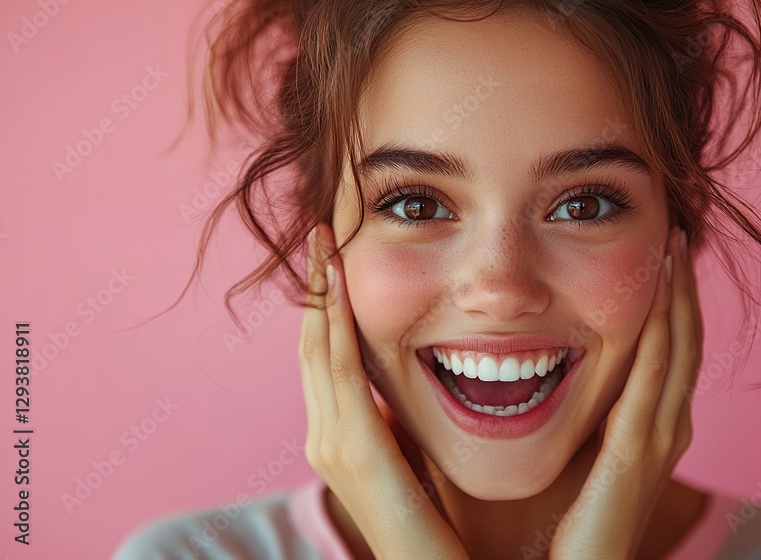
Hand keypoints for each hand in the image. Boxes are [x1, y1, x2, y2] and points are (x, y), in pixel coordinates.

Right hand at [298, 222, 468, 559]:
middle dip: (316, 286)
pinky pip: (339, 370)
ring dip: (320, 292)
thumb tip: (410, 386)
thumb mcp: (414, 458)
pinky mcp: (353, 449)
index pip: (327, 355)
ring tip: (323, 240)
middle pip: (312, 343)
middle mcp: (325, 435)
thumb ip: (402, 423)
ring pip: (316, 348)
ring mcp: (331, 442)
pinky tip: (336, 285)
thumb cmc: (435, 523)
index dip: (327, 304)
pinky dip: (333, 324)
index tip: (335, 254)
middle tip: (320, 230)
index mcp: (342, 435)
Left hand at [549, 226, 703, 559]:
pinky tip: (658, 293)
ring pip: (680, 351)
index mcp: (648, 428)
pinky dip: (663, 331)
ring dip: (678, 297)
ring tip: (673, 246)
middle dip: (681, 288)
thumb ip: (569, 416)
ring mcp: (657, 440)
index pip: (668, 351)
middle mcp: (664, 428)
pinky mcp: (636, 453)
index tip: (658, 255)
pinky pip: (657, 378)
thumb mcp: (570, 454)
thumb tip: (520, 369)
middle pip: (685, 342)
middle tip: (675, 233)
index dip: (669, 303)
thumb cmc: (560, 523)